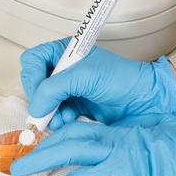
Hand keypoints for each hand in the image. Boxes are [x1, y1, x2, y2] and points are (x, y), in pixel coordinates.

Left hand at [9, 115, 175, 175]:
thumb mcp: (158, 130)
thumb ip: (135, 132)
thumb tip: (120, 134)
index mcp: (122, 134)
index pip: (79, 132)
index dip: (54, 138)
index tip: (36, 145)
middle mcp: (119, 150)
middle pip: (70, 150)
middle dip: (41, 158)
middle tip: (18, 168)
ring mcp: (128, 171)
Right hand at [20, 40, 175, 130]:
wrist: (143, 100)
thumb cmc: (122, 79)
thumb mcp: (84, 77)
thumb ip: (53, 89)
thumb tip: (35, 107)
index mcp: (65, 53)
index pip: (33, 61)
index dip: (32, 77)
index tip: (41, 91)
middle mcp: (64, 71)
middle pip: (34, 85)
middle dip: (41, 100)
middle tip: (51, 109)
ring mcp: (69, 90)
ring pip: (43, 104)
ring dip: (50, 114)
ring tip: (64, 117)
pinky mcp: (75, 107)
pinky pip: (55, 116)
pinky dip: (59, 121)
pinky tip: (71, 121)